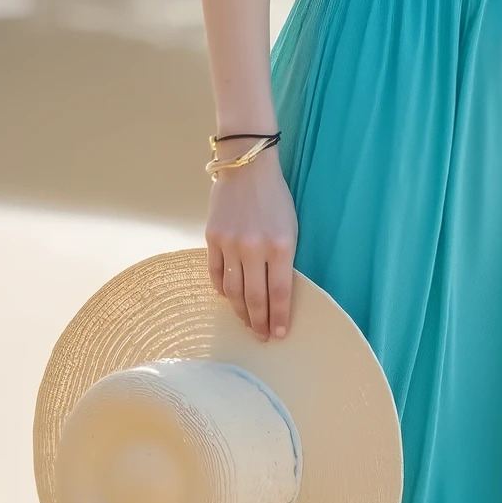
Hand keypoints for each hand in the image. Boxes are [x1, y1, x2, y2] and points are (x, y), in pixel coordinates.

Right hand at [205, 140, 298, 341]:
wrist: (246, 165)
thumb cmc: (274, 197)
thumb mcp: (290, 226)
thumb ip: (283, 258)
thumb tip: (276, 293)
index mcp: (280, 246)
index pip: (279, 293)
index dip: (278, 318)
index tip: (278, 335)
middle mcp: (254, 249)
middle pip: (255, 298)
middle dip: (258, 322)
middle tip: (260, 337)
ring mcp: (230, 244)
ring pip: (233, 290)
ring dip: (240, 311)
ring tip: (246, 322)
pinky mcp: (212, 238)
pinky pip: (215, 274)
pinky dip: (221, 290)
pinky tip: (228, 297)